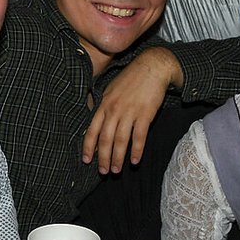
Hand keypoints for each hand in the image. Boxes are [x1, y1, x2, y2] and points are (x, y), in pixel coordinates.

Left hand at [82, 47, 180, 173]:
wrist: (152, 67)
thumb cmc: (131, 79)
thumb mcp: (111, 89)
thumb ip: (103, 105)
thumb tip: (94, 120)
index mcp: (104, 104)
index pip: (92, 129)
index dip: (88, 147)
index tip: (86, 160)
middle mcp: (114, 109)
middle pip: (105, 138)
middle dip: (102, 157)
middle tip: (102, 172)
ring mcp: (129, 112)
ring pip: (120, 140)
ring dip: (118, 158)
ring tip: (116, 170)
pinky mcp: (145, 114)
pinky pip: (139, 136)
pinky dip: (136, 150)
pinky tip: (135, 160)